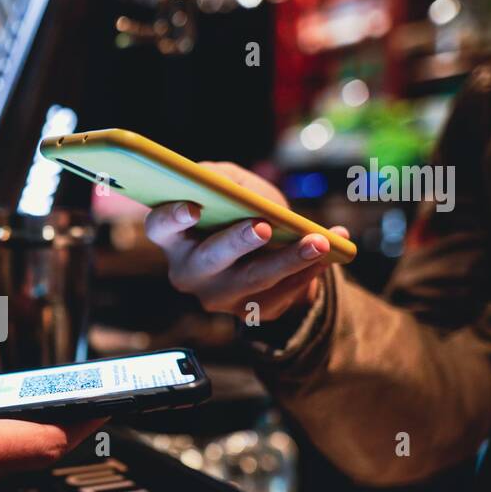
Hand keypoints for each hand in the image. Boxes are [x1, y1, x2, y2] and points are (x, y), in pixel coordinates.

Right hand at [144, 161, 349, 321]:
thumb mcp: (230, 186)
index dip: (172, 218)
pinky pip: (280, 295)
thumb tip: (226, 186)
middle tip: (263, 227)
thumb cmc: (239, 211)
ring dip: (288, 259)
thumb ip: (223, 179)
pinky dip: (307, 271)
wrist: (266, 253)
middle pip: (209, 260)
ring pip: (253, 281)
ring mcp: (217, 297)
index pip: (160, 228)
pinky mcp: (249, 312)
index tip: (194, 207)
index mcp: (175, 238)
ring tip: (318, 241)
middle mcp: (189, 271)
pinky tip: (329, 253)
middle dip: (237, 242)